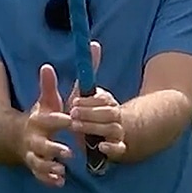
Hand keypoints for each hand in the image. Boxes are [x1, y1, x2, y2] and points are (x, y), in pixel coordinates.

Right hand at [22, 63, 73, 187]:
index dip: (58, 121)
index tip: (70, 120)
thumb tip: (48, 65)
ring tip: (61, 169)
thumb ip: (48, 85)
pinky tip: (59, 181)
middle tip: (68, 152)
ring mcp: (33, 154)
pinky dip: (48, 179)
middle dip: (53, 149)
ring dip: (49, 167)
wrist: (14, 137)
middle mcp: (33, 139)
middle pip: (42, 145)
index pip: (48, 120)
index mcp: (38, 122)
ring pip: (38, 163)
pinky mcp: (35, 166)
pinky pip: (39, 175)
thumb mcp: (44, 102)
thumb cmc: (39, 119)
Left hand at [66, 42, 126, 160]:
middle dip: (90, 113)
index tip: (73, 102)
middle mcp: (114, 116)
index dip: (89, 101)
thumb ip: (89, 70)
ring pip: (113, 129)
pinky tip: (101, 147)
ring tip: (76, 127)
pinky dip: (112, 149)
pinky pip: (119, 149)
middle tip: (72, 113)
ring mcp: (116, 133)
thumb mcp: (83, 92)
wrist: (95, 135)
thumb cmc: (86, 111)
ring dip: (95, 128)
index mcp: (107, 102)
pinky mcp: (115, 149)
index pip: (104, 99)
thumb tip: (94, 43)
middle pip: (110, 113)